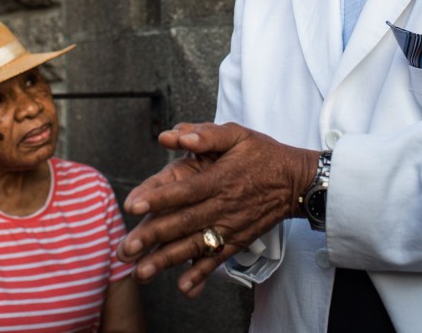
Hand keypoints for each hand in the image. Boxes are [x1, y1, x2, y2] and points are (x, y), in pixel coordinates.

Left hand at [116, 122, 317, 297]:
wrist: (296, 181)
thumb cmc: (263, 154)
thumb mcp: (238, 134)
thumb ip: (206, 134)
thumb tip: (175, 135)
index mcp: (220, 178)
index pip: (185, 190)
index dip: (159, 198)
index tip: (133, 206)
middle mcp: (224, 205)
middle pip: (184, 222)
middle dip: (153, 236)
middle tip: (125, 249)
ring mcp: (231, 226)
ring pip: (196, 245)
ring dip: (167, 260)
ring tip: (142, 272)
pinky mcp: (238, 240)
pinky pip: (217, 259)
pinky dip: (201, 274)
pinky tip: (183, 287)